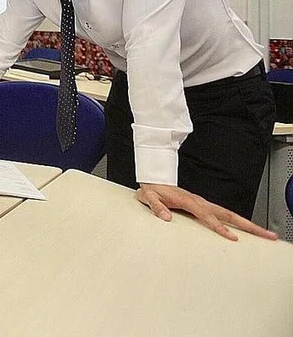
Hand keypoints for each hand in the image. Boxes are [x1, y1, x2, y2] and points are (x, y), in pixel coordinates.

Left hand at [136, 183, 277, 241]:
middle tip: (267, 235)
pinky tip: (246, 231)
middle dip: (249, 225)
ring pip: (230, 215)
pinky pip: (224, 215)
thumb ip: (156, 207)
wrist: (153, 179)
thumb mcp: (148, 197)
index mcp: (188, 201)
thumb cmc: (152, 189)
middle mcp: (200, 202)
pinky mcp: (204, 207)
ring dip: (248, 224)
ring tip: (265, 234)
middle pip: (228, 215)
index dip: (219, 227)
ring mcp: (204, 204)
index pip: (207, 216)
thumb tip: (166, 217)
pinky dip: (238, 223)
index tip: (232, 237)